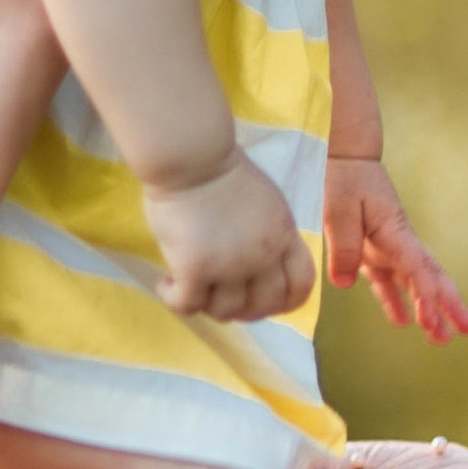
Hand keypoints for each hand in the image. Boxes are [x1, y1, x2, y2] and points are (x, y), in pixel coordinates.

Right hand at [148, 151, 315, 322]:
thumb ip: (269, 235)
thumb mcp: (266, 203)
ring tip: (190, 287)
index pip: (302, 285)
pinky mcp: (195, 268)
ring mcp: (230, 265)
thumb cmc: (221, 171)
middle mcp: (263, 256)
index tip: (264, 301)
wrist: (192, 156)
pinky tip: (165, 284)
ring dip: (207, 306)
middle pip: (265, 306)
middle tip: (221, 298)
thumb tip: (260, 267)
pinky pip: (187, 305)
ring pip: (226, 312)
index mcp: (284, 236)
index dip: (286, 302)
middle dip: (245, 311)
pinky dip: (174, 300)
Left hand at [323, 156, 467, 339]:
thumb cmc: (345, 178)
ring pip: (418, 282)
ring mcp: (391, 247)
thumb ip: (344, 245)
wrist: (348, 158)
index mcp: (395, 231)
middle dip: (452, 305)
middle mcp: (400, 242)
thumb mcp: (339, 210)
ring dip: (431, 309)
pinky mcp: (376, 250)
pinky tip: (403, 322)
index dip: (426, 297)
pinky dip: (397, 302)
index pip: (417, 269)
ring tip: (442, 338)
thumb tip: (345, 282)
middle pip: (432, 277)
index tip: (430, 322)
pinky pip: (390, 281)